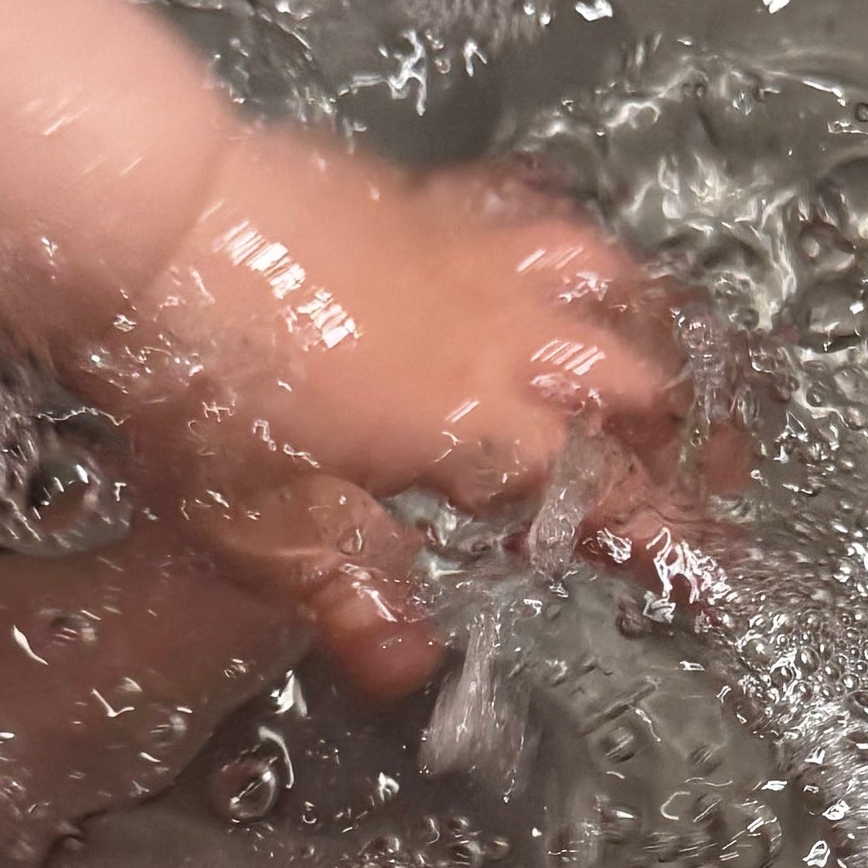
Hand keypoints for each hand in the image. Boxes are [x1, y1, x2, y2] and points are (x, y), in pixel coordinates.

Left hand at [74, 118, 733, 693]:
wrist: (154, 220)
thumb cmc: (198, 375)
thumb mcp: (258, 524)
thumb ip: (346, 594)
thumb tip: (406, 666)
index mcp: (473, 423)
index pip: (606, 490)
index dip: (669, 536)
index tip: (713, 570)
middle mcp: (499, 332)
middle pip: (640, 382)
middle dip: (693, 438)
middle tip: (713, 479)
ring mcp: (472, 255)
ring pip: (611, 285)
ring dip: (658, 334)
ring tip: (678, 368)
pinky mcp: (431, 200)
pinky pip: (534, 211)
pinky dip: (572, 242)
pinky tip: (571, 253)